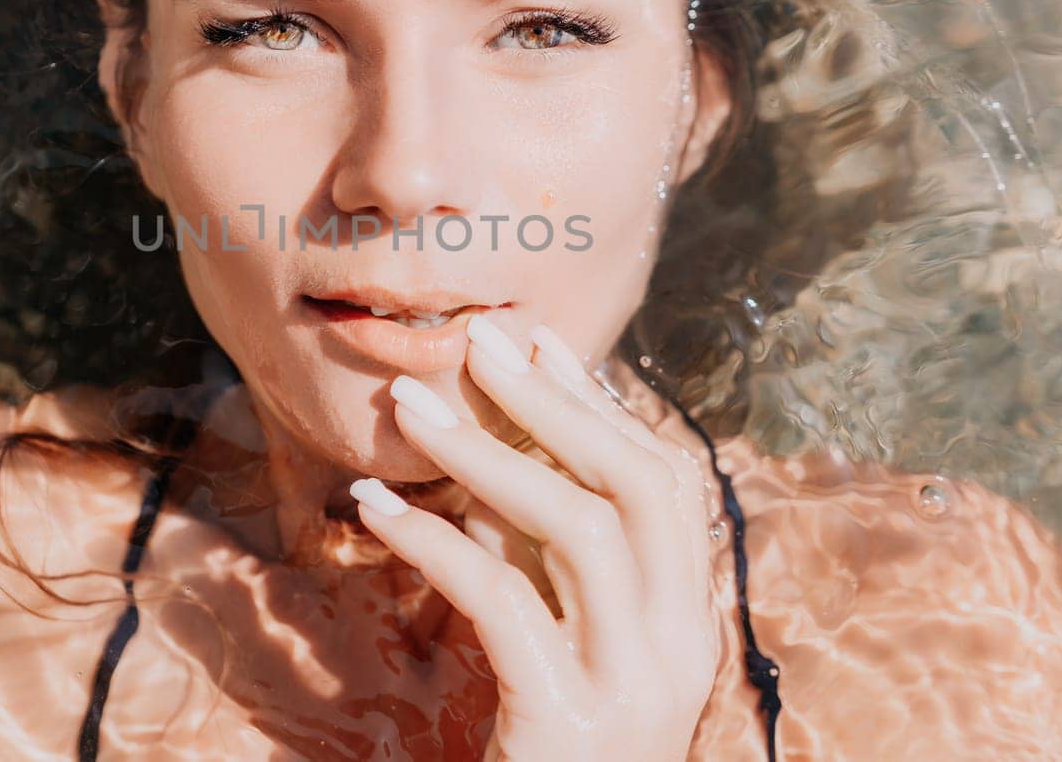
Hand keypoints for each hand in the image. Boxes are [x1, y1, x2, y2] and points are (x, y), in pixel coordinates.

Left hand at [349, 317, 719, 761]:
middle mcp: (679, 643)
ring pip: (579, 530)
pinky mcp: (567, 722)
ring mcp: (633, 685)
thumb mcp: (553, 633)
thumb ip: (538, 556)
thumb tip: (486, 459)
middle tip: (481, 342)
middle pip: (641, 486)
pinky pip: (501, 603)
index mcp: (686, 615)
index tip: (537, 340)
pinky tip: (375, 511)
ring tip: (411, 409)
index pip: (664, 481)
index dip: (598, 404)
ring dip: (488, 457)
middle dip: (557, 403)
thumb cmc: (544, 742)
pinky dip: (435, 543)